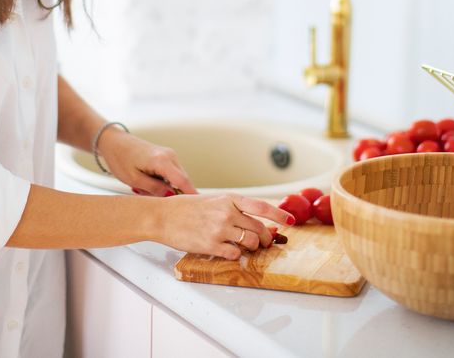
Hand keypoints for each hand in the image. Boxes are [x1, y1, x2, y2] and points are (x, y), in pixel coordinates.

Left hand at [98, 127, 196, 196]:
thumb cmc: (120, 158)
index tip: (196, 207)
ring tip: (143, 187)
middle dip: (172, 193)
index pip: (183, 181)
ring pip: (176, 178)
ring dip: (165, 188)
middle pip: (182, 181)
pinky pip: (171, 174)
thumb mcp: (134, 179)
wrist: (114, 142)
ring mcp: (169, 155)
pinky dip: (163, 182)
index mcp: (162, 160)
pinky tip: (147, 181)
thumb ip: (154, 189)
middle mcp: (169, 155)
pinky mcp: (167, 156)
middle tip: (151, 196)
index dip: (191, 195)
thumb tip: (171, 196)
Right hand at [154, 193, 294, 259]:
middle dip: (266, 237)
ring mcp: (220, 229)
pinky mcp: (211, 245)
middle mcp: (227, 212)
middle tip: (265, 242)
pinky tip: (228, 251)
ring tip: (246, 247)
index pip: (261, 206)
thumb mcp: (212, 200)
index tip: (290, 221)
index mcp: (228, 199)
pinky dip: (236, 255)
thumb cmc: (185, 209)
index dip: (279, 214)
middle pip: (259, 228)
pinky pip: (234, 254)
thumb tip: (253, 220)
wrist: (162, 216)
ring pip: (250, 242)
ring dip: (252, 247)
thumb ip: (232, 208)